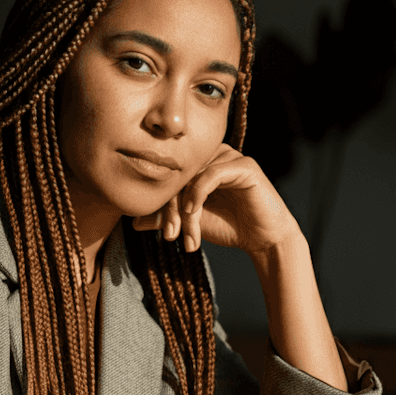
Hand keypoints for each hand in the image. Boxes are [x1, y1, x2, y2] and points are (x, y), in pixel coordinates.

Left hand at [131, 144, 300, 254]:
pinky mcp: (245, 166)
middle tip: (171, 236)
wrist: (262, 239)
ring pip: (193, 177)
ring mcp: (230, 157)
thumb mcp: (190, 222)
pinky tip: (194, 212)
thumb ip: (164, 218)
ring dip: (186, 210)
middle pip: (178, 175)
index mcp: (199, 164)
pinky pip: (213, 174)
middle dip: (171, 209)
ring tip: (188, 234)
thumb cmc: (228, 226)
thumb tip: (133, 221)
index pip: (170, 177)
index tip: (165, 234)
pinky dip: (199, 193)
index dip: (162, 205)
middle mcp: (213, 155)